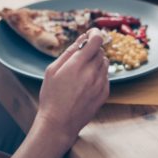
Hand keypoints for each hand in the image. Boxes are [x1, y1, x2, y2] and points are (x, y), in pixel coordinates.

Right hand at [36, 29, 109, 147]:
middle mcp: (92, 72)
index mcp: (78, 64)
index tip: (91, 33)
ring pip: (105, 63)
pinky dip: (99, 75)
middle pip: (100, 51)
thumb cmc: (51, 96)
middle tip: (81, 56)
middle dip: (92, 49)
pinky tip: (86, 83)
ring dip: (96, 62)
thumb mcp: (52, 70)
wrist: (59, 123)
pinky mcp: (104, 94)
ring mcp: (100, 84)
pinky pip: (106, 77)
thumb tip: (82, 39)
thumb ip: (69, 52)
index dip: (95, 33)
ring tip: (83, 71)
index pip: (96, 40)